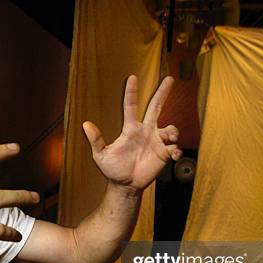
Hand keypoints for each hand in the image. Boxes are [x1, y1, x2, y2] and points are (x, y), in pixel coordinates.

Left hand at [83, 75, 181, 191]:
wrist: (125, 185)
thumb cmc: (113, 169)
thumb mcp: (101, 155)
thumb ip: (96, 140)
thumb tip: (85, 124)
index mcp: (130, 129)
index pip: (131, 106)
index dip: (131, 92)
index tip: (132, 77)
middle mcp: (145, 131)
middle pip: (155, 107)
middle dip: (162, 93)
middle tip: (169, 79)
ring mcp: (156, 142)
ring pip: (170, 129)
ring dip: (172, 132)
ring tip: (170, 139)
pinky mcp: (164, 154)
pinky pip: (175, 148)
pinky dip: (177, 150)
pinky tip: (172, 154)